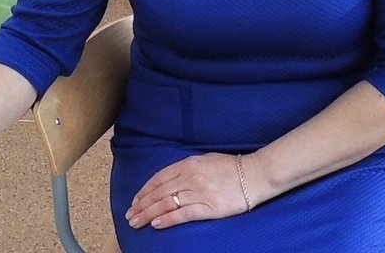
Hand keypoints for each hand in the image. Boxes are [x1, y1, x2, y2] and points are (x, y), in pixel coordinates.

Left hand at [125, 152, 249, 229]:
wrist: (254, 174)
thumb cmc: (231, 167)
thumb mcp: (206, 160)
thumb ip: (188, 168)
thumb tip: (171, 178)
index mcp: (189, 164)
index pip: (160, 178)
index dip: (145, 190)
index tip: (135, 200)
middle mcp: (190, 177)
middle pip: (159, 192)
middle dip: (142, 204)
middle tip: (130, 215)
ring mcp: (198, 192)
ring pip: (167, 204)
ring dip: (149, 213)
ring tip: (137, 222)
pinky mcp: (208, 207)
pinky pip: (183, 214)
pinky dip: (167, 219)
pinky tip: (156, 224)